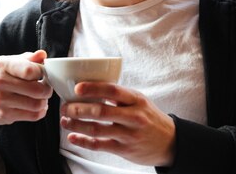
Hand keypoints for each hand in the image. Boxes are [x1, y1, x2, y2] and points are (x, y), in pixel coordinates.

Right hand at [0, 50, 52, 124]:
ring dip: (44, 102)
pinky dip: (40, 112)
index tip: (44, 74)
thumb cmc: (0, 78)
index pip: (30, 70)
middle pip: (36, 90)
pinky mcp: (4, 115)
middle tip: (46, 88)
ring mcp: (0, 100)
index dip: (43, 73)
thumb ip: (28, 58)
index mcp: (3, 65)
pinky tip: (37, 107)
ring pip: (36, 104)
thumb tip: (43, 55)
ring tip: (41, 98)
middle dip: (47, 89)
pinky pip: (32, 116)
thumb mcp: (10, 63)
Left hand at [60, 82, 175, 166]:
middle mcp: (133, 116)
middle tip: (65, 106)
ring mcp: (129, 134)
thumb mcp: (139, 101)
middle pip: (101, 111)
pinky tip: (72, 137)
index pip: (112, 90)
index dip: (93, 88)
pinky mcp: (125, 150)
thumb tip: (89, 86)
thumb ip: (118, 95)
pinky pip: (100, 145)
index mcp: (136, 99)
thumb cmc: (148, 117)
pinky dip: (83, 141)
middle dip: (78, 109)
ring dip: (76, 125)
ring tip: (65, 121)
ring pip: (97, 129)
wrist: (170, 142)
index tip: (77, 88)